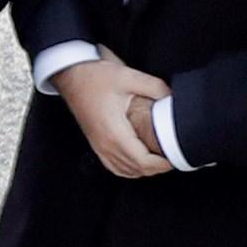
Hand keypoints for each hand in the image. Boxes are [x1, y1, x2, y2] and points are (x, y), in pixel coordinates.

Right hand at [53, 56, 174, 180]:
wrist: (70, 75)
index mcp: (114, 132)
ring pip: (126, 171)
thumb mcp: (128, 76)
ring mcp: (99, 146)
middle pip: (136, 170)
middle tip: (173, 158)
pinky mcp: (96, 144)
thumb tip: (172, 97)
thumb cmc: (94, 76)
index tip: (175, 158)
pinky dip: (129, 169)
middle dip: (157, 168)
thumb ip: (154, 87)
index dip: (162, 165)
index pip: (143, 162)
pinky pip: (114, 166)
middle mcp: (105, 144)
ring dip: (144, 170)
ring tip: (160, 160)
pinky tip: (139, 162)